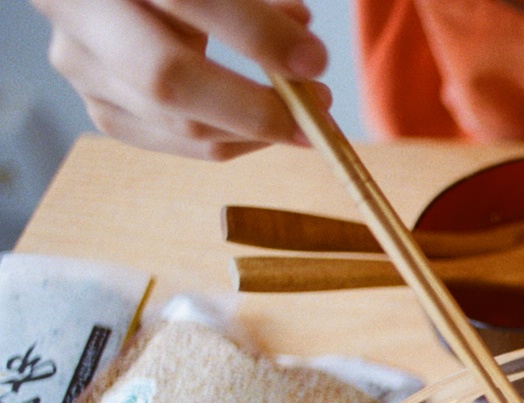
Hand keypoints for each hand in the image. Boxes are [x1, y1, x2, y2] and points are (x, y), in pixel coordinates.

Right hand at [29, 0, 330, 160]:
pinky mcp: (103, 110)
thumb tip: (304, 45)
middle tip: (318, 109)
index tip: (315, 60)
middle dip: (253, 105)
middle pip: (168, 77)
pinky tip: (269, 129)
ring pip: (177, 121)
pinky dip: (235, 141)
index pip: (185, 0)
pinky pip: (178, 142)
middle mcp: (81, 16)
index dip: (255, 34)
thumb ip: (256, 0)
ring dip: (255, 129)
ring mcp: (84, 69)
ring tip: (308, 115)